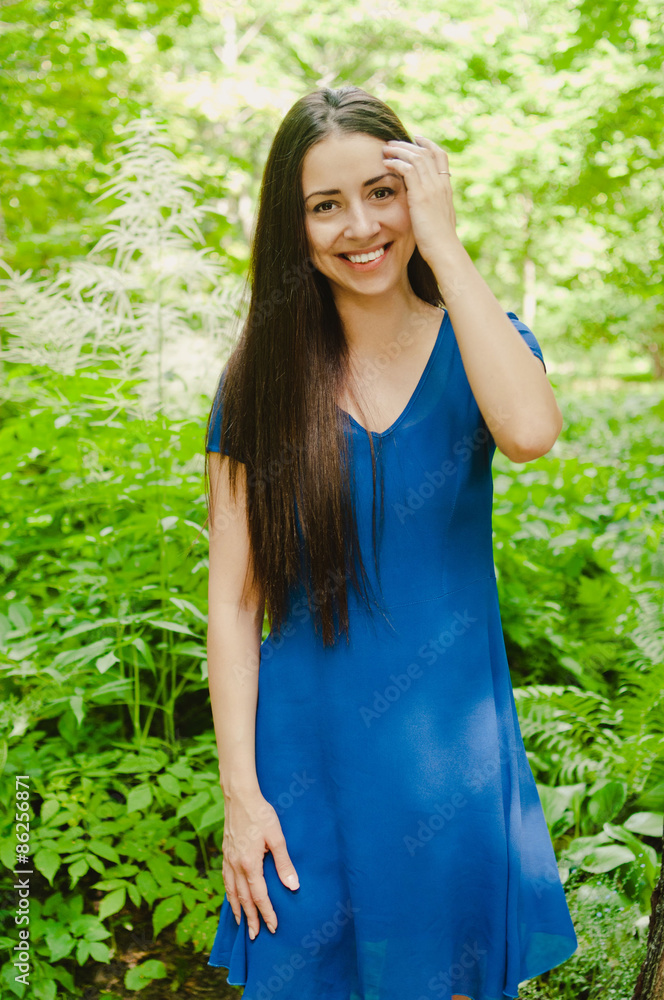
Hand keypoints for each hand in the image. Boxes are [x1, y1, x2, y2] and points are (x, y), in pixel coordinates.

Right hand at [221, 789, 299, 939]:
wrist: (240, 797)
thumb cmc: (261, 814)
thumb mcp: (277, 837)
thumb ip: (284, 863)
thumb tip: (293, 886)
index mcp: (249, 863)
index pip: (259, 896)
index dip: (266, 913)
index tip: (273, 927)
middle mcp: (236, 865)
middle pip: (243, 898)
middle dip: (250, 918)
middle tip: (255, 936)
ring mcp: (228, 859)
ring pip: (231, 891)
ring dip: (237, 909)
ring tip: (241, 923)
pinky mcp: (225, 853)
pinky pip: (226, 880)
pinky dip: (229, 893)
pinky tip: (232, 897)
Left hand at [381, 134, 458, 265]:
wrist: (444, 250)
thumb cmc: (439, 241)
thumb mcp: (439, 219)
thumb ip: (433, 207)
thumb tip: (426, 208)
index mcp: (446, 188)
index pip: (440, 156)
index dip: (428, 144)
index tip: (416, 139)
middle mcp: (441, 184)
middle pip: (426, 152)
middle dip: (408, 144)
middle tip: (392, 143)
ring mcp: (432, 189)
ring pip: (416, 157)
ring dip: (399, 151)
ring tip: (385, 150)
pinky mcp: (421, 196)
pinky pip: (408, 170)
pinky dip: (396, 163)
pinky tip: (385, 164)